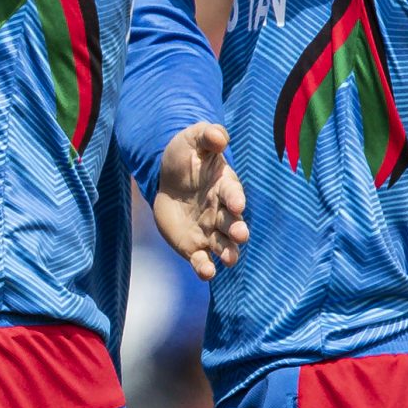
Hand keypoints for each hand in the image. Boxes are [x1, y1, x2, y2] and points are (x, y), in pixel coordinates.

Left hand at [152, 122, 249, 278]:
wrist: (167, 178)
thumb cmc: (186, 157)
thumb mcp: (193, 139)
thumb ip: (207, 136)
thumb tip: (218, 135)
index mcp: (224, 187)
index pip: (233, 194)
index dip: (235, 198)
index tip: (237, 203)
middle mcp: (221, 212)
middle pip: (233, 224)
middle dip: (238, 230)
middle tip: (240, 234)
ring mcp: (209, 231)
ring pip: (223, 246)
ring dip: (228, 252)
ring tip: (229, 259)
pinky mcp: (194, 246)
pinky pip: (202, 260)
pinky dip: (206, 267)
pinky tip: (206, 272)